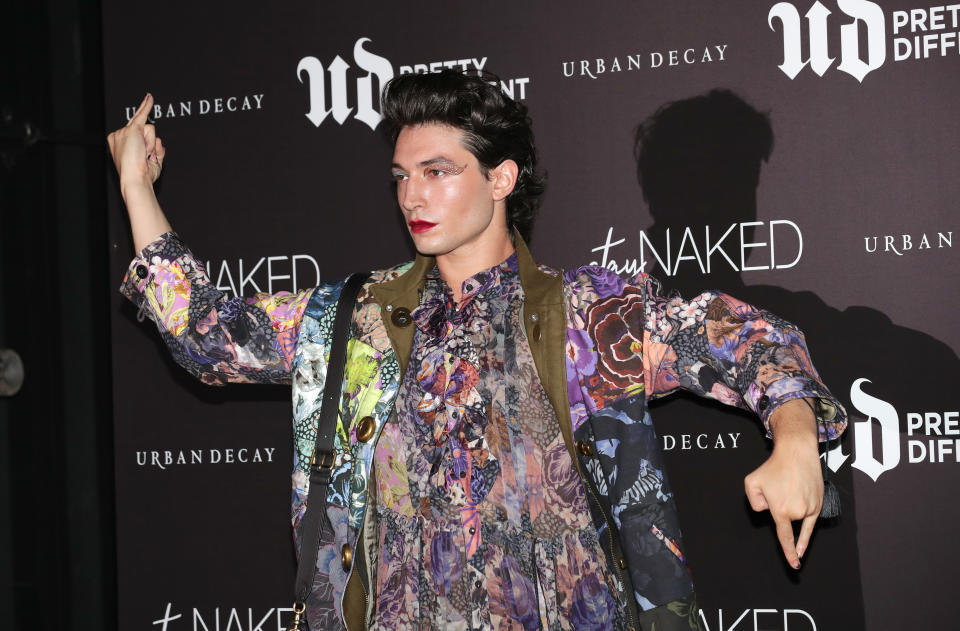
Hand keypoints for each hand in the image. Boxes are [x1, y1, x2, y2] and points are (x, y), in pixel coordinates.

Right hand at [107, 93, 164, 193]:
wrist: (135, 179)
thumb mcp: (152, 164)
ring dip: (151, 144)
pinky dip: (146, 105)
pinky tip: (150, 97)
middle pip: (144, 132)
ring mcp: (123, 131)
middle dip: (148, 146)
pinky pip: (143, 114)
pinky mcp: (132, 129)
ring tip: (144, 154)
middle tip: (144, 158)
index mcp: (119, 145)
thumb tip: (159, 141)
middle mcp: (118, 136)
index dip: (144, 145)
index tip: (140, 155)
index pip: (137, 137)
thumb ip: (157, 151)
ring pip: (149, 130)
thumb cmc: (141, 176)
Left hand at [744, 399, 821, 569]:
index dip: (789, 552)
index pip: (785, 537)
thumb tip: (768, 512)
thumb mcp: (751, 483)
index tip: (794, 564)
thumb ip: (754, 503)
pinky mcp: (818, 504)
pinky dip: (807, 533)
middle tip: (778, 486)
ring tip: (788, 487)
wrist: (796, 453)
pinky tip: (804, 545)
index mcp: (782, 510)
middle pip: (783, 518)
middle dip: (777, 506)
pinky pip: (811, 522)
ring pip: (795, 515)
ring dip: (789, 506)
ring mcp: (810, 508)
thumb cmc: (773, 467)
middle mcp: (798, 512)